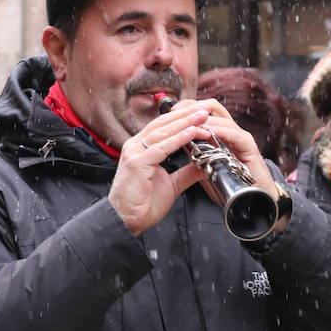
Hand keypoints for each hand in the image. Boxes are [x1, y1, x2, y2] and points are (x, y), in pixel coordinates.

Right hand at [108, 104, 212, 235]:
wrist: (125, 221)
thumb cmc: (143, 204)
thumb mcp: (171, 184)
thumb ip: (187, 173)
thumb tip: (205, 165)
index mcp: (141, 149)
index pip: (163, 127)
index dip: (183, 119)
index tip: (201, 114)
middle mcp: (135, 146)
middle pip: (163, 124)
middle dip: (186, 115)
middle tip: (205, 109)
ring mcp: (134, 153)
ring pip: (163, 132)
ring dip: (185, 123)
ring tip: (203, 116)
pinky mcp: (137, 164)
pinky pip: (161, 147)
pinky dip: (178, 139)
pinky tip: (192, 132)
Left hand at [167, 98, 287, 229]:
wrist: (253, 199)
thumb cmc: (230, 185)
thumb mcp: (206, 166)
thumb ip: (194, 153)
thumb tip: (176, 143)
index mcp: (222, 133)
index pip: (204, 110)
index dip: (187, 107)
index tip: (170, 112)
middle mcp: (232, 130)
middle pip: (212, 106)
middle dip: (192, 107)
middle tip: (175, 113)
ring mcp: (241, 137)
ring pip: (220, 116)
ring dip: (201, 118)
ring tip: (185, 122)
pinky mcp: (248, 146)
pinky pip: (232, 133)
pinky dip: (217, 131)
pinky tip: (204, 133)